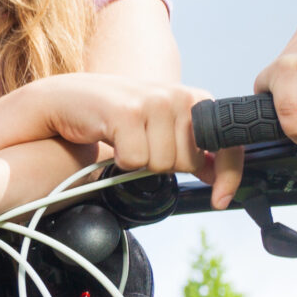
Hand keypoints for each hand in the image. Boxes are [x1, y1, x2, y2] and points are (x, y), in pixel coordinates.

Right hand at [27, 73, 213, 175]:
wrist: (67, 97)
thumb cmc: (114, 113)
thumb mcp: (160, 126)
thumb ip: (190, 147)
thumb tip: (217, 175)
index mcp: (195, 99)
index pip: (227, 143)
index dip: (229, 175)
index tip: (221, 200)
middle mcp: (179, 96)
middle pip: (188, 163)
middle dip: (163, 166)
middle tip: (141, 146)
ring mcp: (153, 102)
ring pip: (161, 164)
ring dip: (139, 163)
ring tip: (125, 141)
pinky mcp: (127, 112)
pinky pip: (135, 160)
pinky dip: (121, 161)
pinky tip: (111, 139)